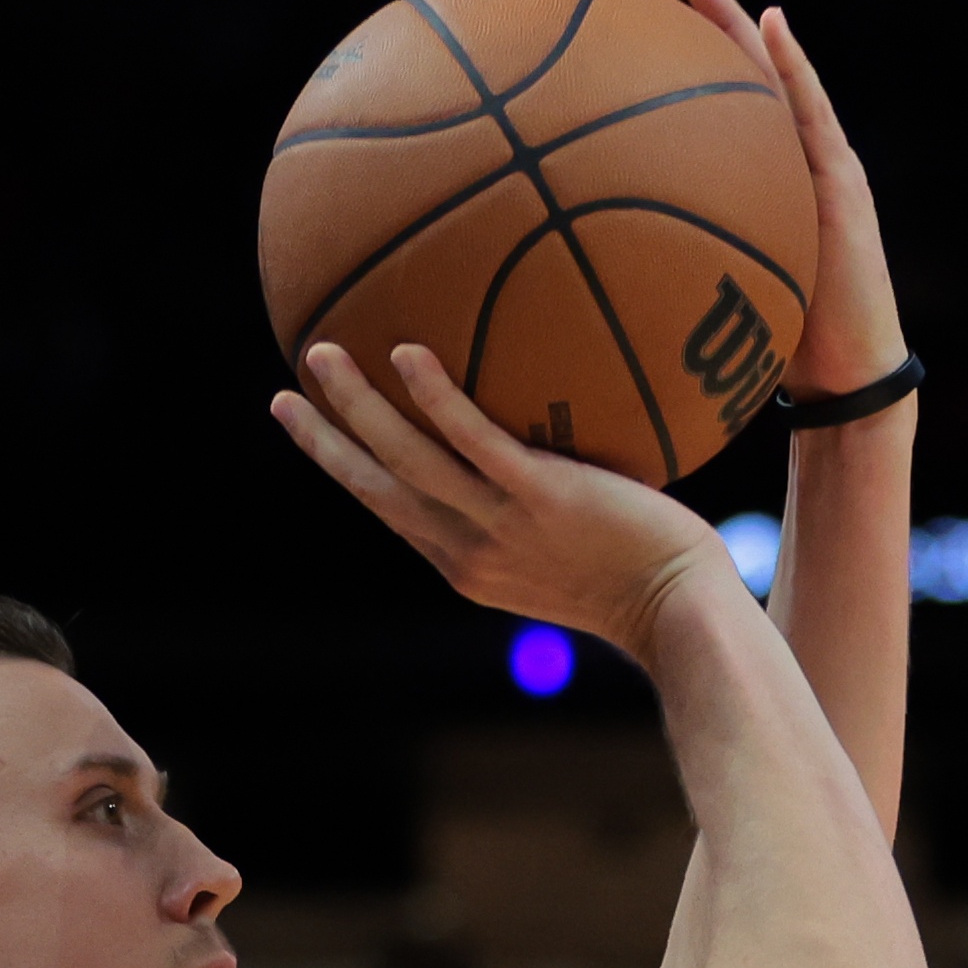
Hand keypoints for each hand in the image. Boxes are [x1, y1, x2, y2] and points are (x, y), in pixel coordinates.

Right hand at [270, 342, 734, 663]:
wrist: (683, 614)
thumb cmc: (647, 582)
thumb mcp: (574, 556)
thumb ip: (542, 515)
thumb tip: (545, 459)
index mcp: (468, 565)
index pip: (393, 512)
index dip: (346, 472)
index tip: (314, 434)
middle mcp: (470, 550)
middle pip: (376, 489)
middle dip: (324, 443)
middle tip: (284, 395)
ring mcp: (503, 525)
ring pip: (408, 461)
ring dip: (356, 409)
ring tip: (322, 355)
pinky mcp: (544, 498)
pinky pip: (476, 442)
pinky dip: (436, 400)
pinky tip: (406, 353)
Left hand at [679, 0, 908, 402]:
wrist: (847, 380)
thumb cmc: (780, 350)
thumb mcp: (715, 304)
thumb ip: (673, 275)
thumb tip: (592, 280)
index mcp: (765, 190)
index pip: (724, 119)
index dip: (690, 75)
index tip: (644, 37)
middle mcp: (794, 168)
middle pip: (748, 82)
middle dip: (713, 27)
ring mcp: (824, 168)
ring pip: (779, 81)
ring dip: (742, 27)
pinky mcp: (844, 181)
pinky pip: (813, 112)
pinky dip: (794, 65)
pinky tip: (770, 24)